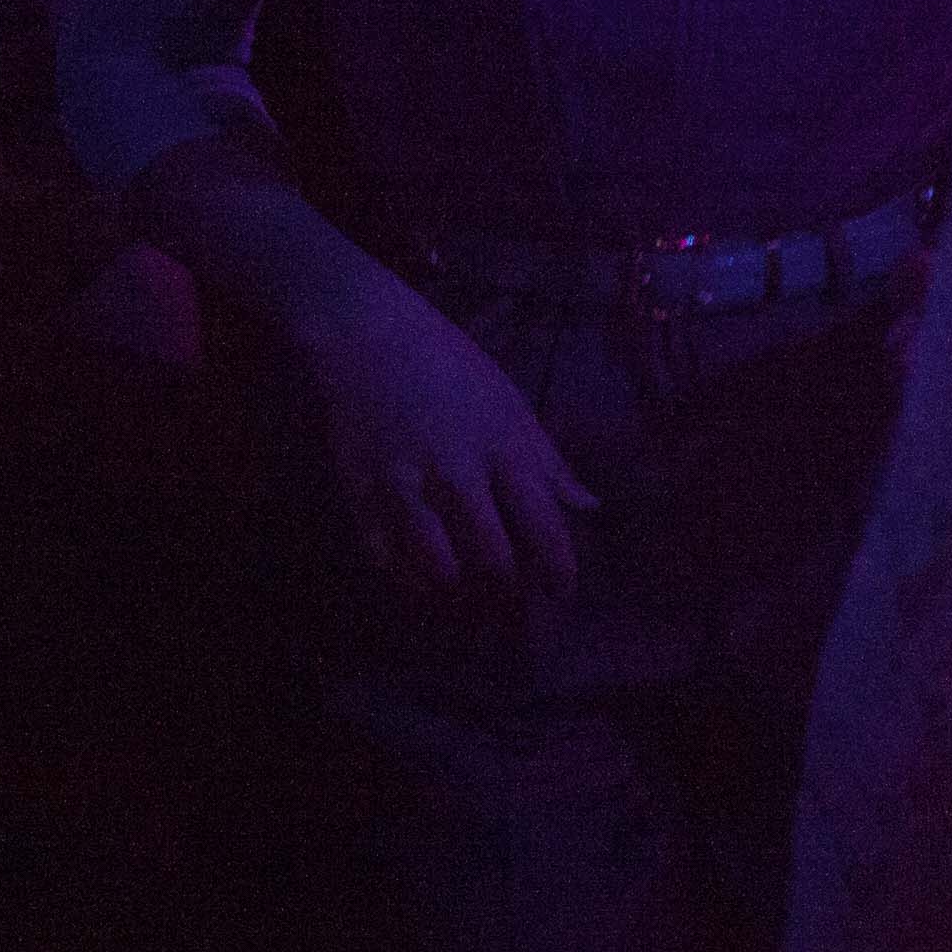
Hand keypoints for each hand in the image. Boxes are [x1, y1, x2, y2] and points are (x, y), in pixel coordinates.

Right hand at [297, 283, 595, 600]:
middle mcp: (457, 473)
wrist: (370, 339)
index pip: (542, 523)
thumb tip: (589, 506)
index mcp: (503, 447)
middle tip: (517, 613)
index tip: (564, 592)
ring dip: (461, 598)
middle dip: (510, 595)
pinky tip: (429, 587)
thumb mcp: (512, 404)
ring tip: (475, 610)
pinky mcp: (362, 495)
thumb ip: (548, 461)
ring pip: (440, 568)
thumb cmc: (453, 367)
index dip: (557, 567)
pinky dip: (411, 581)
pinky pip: (388, 559)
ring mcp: (406, 487)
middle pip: (493, 557)